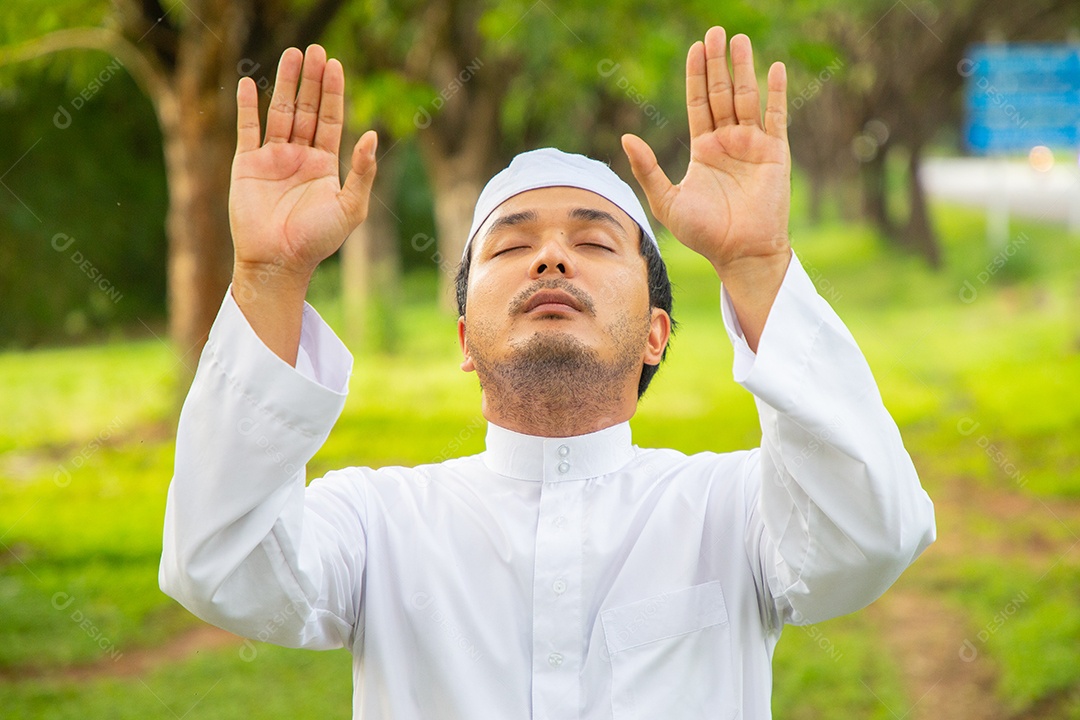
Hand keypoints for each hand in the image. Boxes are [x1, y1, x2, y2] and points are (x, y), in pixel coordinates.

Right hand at [229, 44, 377, 281]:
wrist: (279, 261)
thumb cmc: (317, 240)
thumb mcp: (350, 207)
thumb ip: (362, 172)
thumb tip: (371, 134)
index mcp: (324, 165)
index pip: (330, 119)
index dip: (333, 92)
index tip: (335, 64)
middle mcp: (299, 157)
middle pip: (305, 109)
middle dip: (311, 80)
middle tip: (315, 49)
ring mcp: (272, 159)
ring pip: (279, 112)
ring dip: (284, 84)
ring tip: (292, 54)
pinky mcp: (247, 165)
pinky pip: (247, 130)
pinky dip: (247, 107)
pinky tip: (247, 84)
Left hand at [622, 27, 789, 279]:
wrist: (740, 253)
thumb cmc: (704, 234)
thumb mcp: (667, 201)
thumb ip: (647, 169)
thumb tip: (626, 136)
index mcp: (704, 149)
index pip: (698, 103)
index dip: (696, 75)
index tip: (695, 48)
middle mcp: (728, 142)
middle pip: (721, 92)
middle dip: (718, 63)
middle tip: (715, 31)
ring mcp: (753, 145)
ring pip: (747, 97)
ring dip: (743, 68)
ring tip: (739, 39)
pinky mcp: (775, 153)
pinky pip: (777, 116)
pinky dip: (776, 92)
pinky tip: (774, 68)